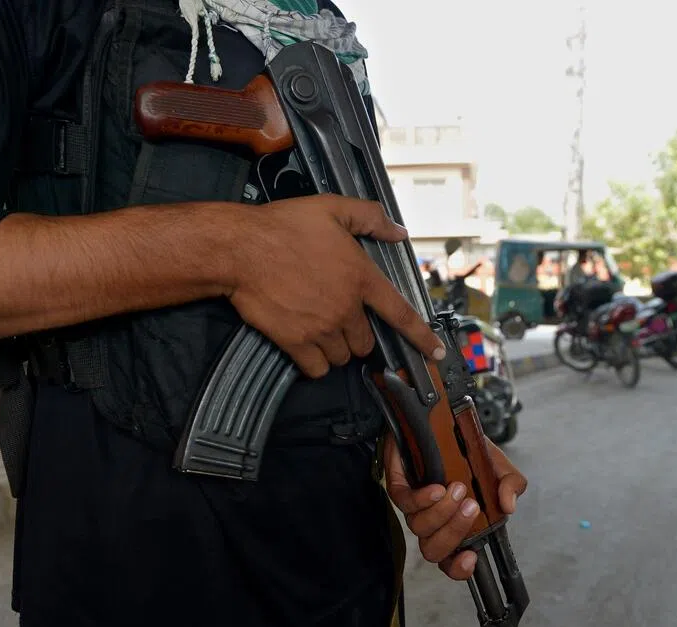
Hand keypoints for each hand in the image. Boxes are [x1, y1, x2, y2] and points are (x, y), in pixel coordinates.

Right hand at [227, 195, 445, 377]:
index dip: (422, 336)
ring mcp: (322, 328)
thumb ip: (369, 218)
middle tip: (337, 316)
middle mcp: (346, 308)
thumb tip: (398, 232)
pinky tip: (305, 346)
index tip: (436, 353)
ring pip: (342, 356)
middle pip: (366, 341)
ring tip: (318, 327)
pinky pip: (317, 368)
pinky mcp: (296, 342)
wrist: (241, 249)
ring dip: (336, 348)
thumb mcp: (331, 208)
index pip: (401, 313)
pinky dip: (315, 363)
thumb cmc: (283, 226)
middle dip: (357, 333)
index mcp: (361, 277)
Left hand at [383, 434, 526, 580]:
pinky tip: (437, 488)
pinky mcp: (398, 487)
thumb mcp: (497, 466)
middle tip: (472, 506)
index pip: (451, 560)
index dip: (458, 568)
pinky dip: (422, 499)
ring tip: (458, 488)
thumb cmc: (466, 450)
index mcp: (456, 524)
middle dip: (455, 531)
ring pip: (420, 527)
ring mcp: (414, 507)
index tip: (472, 557)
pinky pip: (405, 503)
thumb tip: (509, 505)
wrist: (441, 420)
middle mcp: (433, 522)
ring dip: (442, 511)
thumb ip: (510, 484)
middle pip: (434, 550)